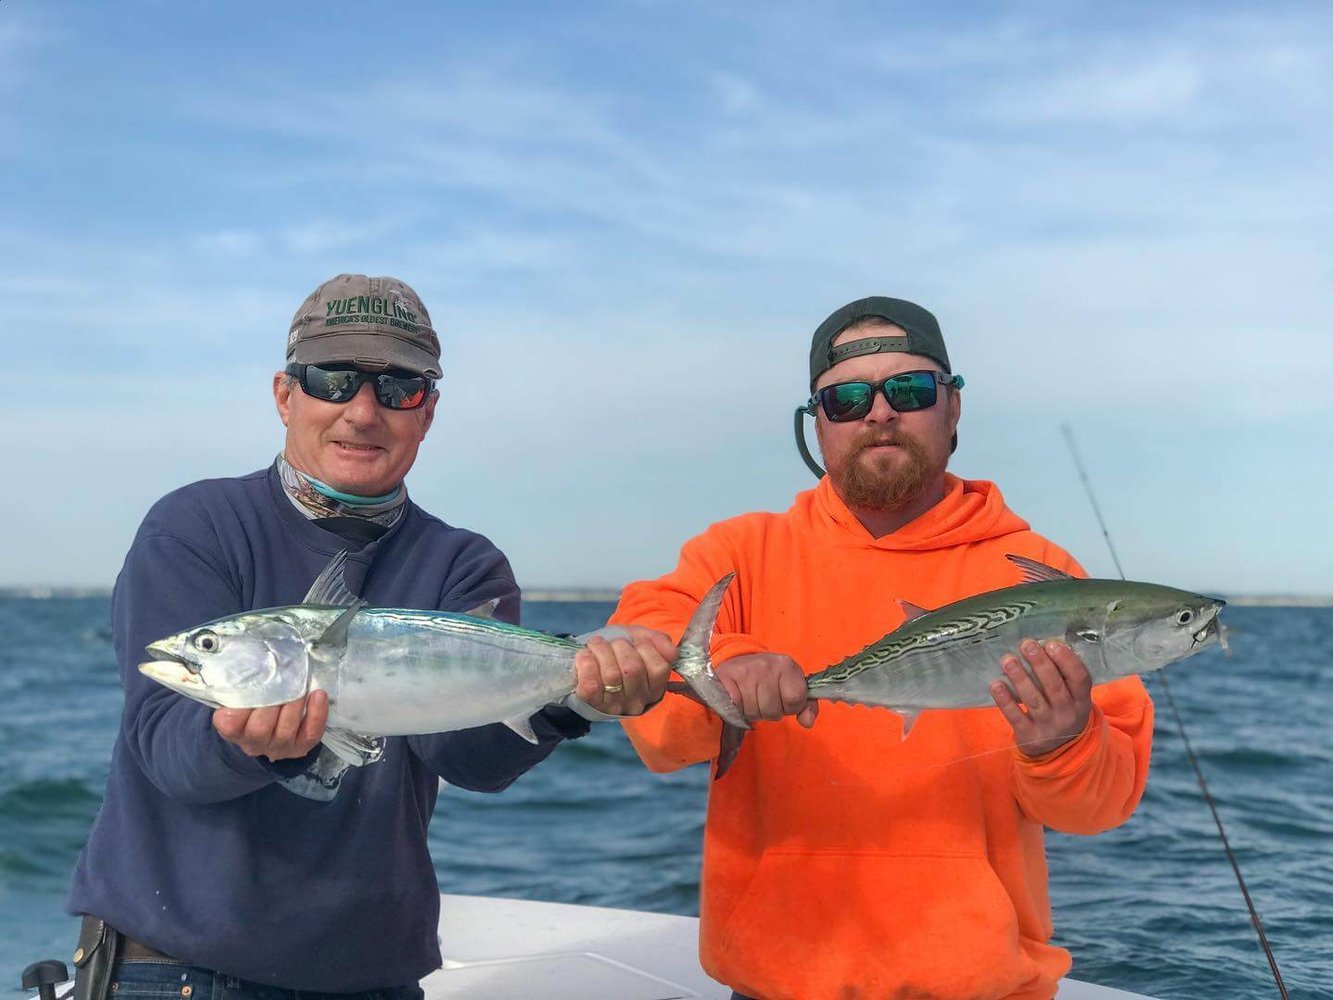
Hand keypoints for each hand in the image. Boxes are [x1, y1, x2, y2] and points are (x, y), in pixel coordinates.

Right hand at [213, 689, 328, 760]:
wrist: (271, 729)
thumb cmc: (253, 704)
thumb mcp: (240, 696)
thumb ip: (241, 684)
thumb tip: (250, 659)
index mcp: (233, 729)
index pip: (230, 725)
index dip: (238, 712)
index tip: (248, 690)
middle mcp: (253, 742)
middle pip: (259, 729)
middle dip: (272, 703)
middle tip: (281, 682)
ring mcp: (278, 747)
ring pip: (285, 732)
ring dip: (295, 705)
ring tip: (301, 685)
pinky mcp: (300, 746)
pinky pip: (310, 734)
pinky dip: (317, 714)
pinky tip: (318, 695)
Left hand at [573, 626, 675, 715]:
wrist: (588, 666)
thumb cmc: (617, 653)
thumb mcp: (639, 640)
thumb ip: (658, 641)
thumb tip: (672, 652)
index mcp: (654, 689)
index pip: (659, 667)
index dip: (646, 648)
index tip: (635, 642)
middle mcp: (637, 702)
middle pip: (633, 669)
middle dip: (620, 647)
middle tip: (613, 643)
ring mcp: (614, 706)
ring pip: (611, 675)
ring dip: (601, 650)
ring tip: (596, 644)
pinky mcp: (591, 706)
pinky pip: (591, 685)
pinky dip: (586, 664)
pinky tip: (585, 657)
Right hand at [716, 653, 817, 727]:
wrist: (738, 661)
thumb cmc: (769, 678)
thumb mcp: (791, 686)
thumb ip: (806, 706)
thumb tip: (807, 722)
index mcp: (786, 665)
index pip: (795, 700)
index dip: (790, 707)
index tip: (783, 699)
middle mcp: (767, 665)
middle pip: (773, 711)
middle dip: (770, 712)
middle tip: (763, 698)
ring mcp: (746, 671)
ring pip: (754, 713)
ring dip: (753, 712)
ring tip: (751, 698)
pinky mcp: (726, 677)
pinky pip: (737, 709)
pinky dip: (738, 710)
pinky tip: (739, 700)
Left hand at [990, 639, 1092, 756]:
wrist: (1060, 751)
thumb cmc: (1062, 710)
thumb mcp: (1072, 697)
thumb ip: (1062, 675)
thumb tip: (1041, 644)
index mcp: (1082, 700)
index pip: (1079, 678)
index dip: (1066, 660)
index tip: (1051, 643)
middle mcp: (1067, 714)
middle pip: (1054, 686)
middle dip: (1040, 664)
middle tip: (1026, 644)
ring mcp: (1048, 726)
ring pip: (1033, 700)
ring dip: (1020, 678)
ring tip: (1008, 660)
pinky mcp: (1030, 736)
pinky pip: (1016, 717)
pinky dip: (1005, 701)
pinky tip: (996, 685)